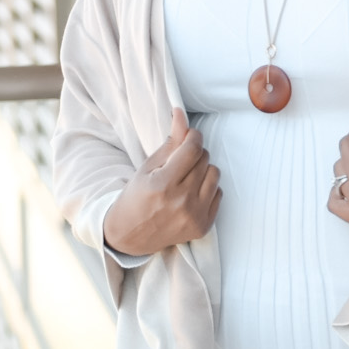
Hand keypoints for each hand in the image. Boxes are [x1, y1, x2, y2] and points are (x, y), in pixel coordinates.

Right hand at [102, 109, 221, 254]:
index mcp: (163, 184)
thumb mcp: (147, 167)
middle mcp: (181, 201)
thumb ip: (170, 142)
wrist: (130, 235)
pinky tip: (191, 193)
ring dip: (204, 170)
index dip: (194, 137)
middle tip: (181, 161)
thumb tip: (181, 114)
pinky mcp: (203, 227)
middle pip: (205, 159)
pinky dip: (208, 189)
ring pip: (215, 174)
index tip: (189, 136)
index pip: (193, 149)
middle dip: (195, 153)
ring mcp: (194, 216)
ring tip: (187, 177)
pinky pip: (219, 194)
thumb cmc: (136, 197)